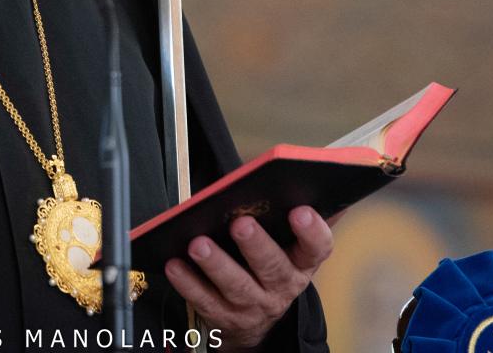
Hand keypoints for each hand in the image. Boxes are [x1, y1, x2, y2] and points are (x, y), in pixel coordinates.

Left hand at [164, 206, 332, 351]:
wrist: (256, 321)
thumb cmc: (272, 266)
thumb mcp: (293, 247)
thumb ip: (302, 213)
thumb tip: (317, 172)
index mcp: (301, 263)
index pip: (317, 248)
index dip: (312, 230)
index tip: (299, 210)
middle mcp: (281, 287)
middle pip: (272, 267)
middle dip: (256, 245)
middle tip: (241, 223)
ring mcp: (253, 305)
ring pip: (236, 286)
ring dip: (216, 264)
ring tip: (198, 244)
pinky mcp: (224, 317)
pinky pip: (205, 300)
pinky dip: (188, 283)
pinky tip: (175, 264)